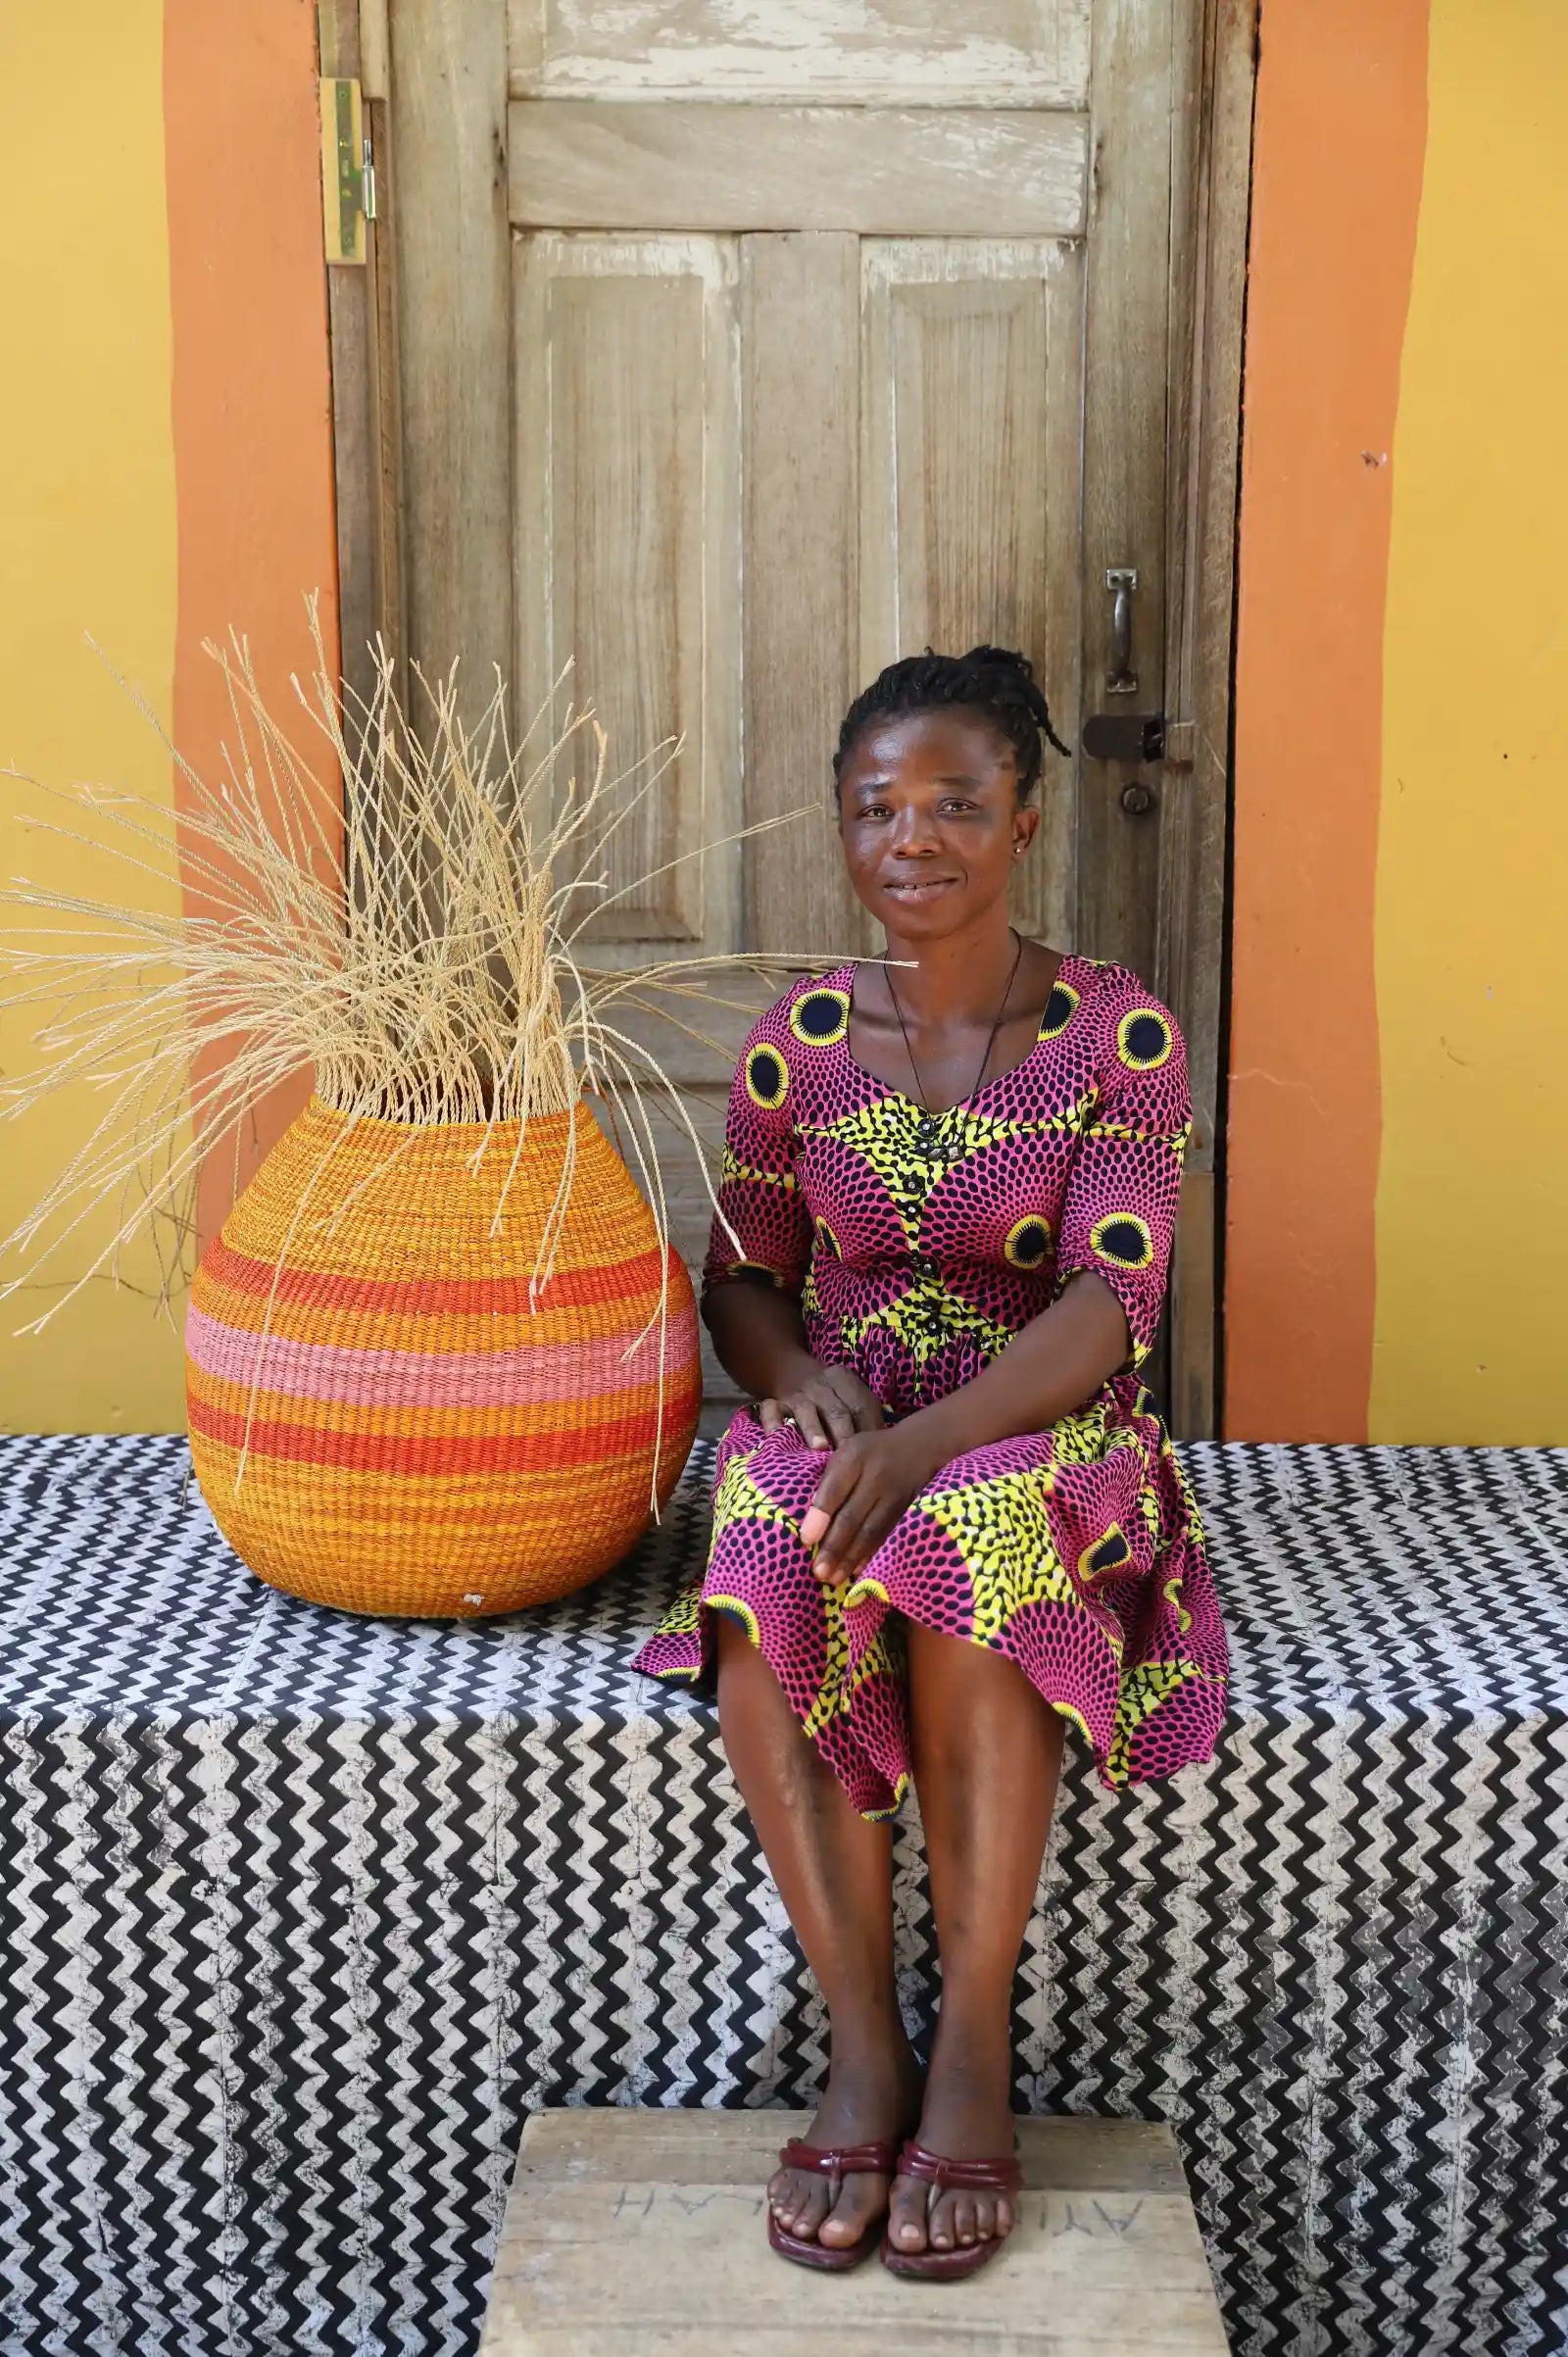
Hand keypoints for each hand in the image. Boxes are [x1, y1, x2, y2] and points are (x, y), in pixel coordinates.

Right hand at [757, 1362, 885, 1451]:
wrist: (792, 1371)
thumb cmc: (831, 1396)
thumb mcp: (850, 1396)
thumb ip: (865, 1417)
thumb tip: (881, 1449)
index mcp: (844, 1380)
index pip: (860, 1405)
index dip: (867, 1427)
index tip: (872, 1451)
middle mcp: (820, 1385)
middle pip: (835, 1410)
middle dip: (843, 1433)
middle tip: (849, 1456)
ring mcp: (796, 1393)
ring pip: (806, 1410)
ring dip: (814, 1428)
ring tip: (819, 1447)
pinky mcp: (774, 1401)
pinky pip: (771, 1410)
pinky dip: (773, 1421)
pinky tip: (776, 1435)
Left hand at [798, 1420, 946, 1587]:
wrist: (921, 1447)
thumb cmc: (872, 1452)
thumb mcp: (848, 1451)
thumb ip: (830, 1479)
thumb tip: (811, 1519)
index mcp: (854, 1457)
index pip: (834, 1489)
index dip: (820, 1516)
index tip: (806, 1540)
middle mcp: (876, 1476)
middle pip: (852, 1516)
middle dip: (834, 1547)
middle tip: (818, 1572)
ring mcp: (895, 1495)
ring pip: (870, 1531)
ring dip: (851, 1558)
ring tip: (834, 1578)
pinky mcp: (906, 1511)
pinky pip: (886, 1536)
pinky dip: (871, 1555)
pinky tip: (858, 1570)